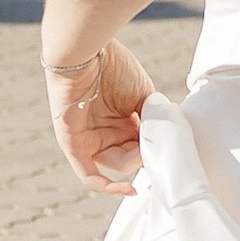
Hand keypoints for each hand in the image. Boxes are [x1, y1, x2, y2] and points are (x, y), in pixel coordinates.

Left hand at [46, 38, 155, 192]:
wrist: (87, 51)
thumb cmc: (114, 68)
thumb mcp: (144, 97)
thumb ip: (152, 122)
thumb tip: (161, 145)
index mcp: (120, 122)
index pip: (139, 148)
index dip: (153, 150)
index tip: (168, 149)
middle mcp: (103, 133)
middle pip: (127, 159)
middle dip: (142, 155)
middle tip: (153, 142)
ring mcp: (87, 139)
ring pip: (113, 166)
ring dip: (129, 162)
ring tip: (141, 146)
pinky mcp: (72, 143)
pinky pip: (88, 174)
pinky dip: (107, 186)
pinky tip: (128, 188)